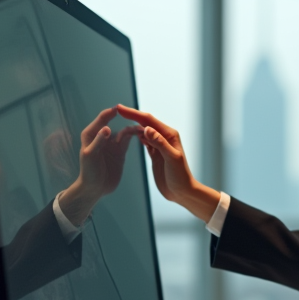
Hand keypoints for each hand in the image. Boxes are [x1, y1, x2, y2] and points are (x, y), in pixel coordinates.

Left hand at [58, 107, 137, 224]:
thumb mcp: (91, 156)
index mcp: (91, 134)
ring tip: (144, 128)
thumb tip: (107, 128)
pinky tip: (144, 135)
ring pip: (125, 131)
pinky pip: (129, 140)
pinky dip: (136, 136)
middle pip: (116, 122)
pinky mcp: (120, 151)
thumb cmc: (89, 172)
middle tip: (138, 116)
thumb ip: (98, 141)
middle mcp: (102, 136)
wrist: (95, 188)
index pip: (102, 119)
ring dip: (134, 128)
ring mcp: (112, 143)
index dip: (111, 113)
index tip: (120, 108)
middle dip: (127, 119)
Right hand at [115, 104, 219, 221]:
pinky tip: (130, 133)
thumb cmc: (180, 176)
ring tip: (120, 118)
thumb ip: (160, 143)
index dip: (133, 113)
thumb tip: (147, 128)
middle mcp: (165, 137)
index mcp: (169, 135)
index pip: (148, 120)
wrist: (182, 191)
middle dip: (131, 115)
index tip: (120, 108)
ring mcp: (159, 145)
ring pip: (144, 130)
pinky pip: (144, 141)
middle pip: (145, 123)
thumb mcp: (171, 159)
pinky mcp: (155, 154)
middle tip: (117, 109)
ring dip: (133, 124)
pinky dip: (136, 135)